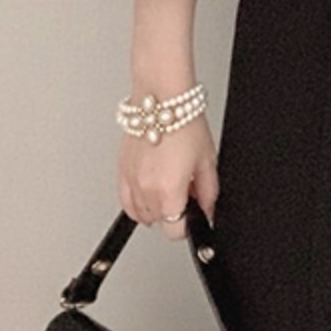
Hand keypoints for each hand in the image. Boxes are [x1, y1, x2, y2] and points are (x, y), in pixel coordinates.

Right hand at [118, 113, 219, 240]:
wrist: (161, 100)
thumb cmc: (184, 123)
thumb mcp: (207, 160)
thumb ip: (209, 192)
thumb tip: (208, 210)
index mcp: (169, 190)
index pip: (175, 231)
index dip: (188, 225)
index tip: (193, 216)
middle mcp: (146, 189)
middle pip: (159, 222)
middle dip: (174, 213)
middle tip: (185, 192)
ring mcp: (131, 181)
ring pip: (141, 214)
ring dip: (156, 208)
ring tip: (168, 187)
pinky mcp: (121, 171)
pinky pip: (126, 201)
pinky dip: (137, 202)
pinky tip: (150, 190)